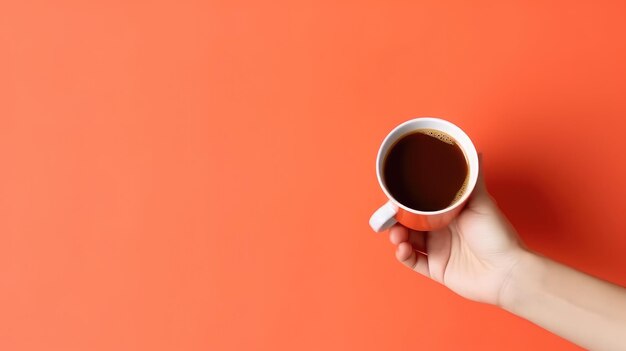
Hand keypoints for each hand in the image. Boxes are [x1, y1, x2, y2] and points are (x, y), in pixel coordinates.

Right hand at [389, 169, 528, 305]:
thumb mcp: (482, 203)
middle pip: (410, 222)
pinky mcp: (436, 269)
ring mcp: (438, 250)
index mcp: (450, 213)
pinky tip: (403, 249)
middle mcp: (442, 230)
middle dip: (396, 219)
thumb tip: (474, 152)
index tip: (394, 196)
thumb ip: (472, 180)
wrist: (507, 272)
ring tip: (397, 235)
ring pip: (408, 241)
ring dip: (397, 236)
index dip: (406, 200)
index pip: (421, 204)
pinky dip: (404, 255)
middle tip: (388, 217)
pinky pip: (413, 262)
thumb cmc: (498, 236)